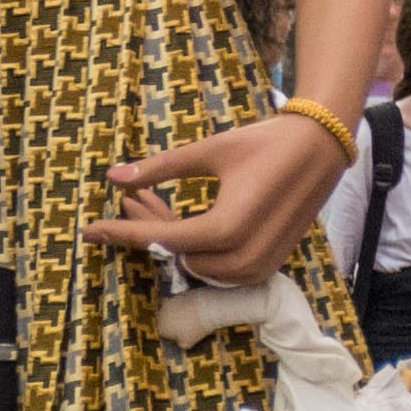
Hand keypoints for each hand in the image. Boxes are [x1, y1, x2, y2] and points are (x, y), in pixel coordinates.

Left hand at [85, 109, 349, 283]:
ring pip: (197, 266)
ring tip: (150, 202)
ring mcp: (259, 265)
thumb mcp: (209, 150)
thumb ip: (160, 168)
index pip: (162, 239)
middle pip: (178, 254)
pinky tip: (181, 219)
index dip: (123, 233)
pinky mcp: (268, 264)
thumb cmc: (265, 142)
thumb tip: (114, 176)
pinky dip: (197, 248)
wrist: (320, 147)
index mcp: (227, 227)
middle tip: (130, 198)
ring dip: (172, 238)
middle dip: (148, 228)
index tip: (90, 230)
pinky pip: (221, 268)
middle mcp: (244, 255)